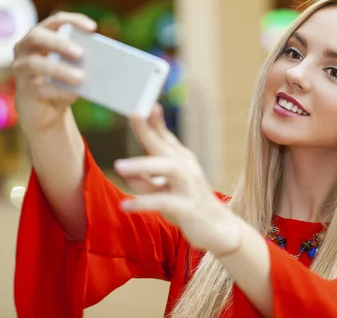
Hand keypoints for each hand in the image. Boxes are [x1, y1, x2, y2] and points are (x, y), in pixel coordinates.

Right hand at [12, 12, 96, 134]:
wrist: (46, 110)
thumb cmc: (62, 83)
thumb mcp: (74, 69)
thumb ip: (83, 62)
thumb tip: (100, 63)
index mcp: (41, 36)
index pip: (55, 21)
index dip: (73, 21)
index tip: (93, 28)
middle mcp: (25, 47)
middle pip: (37, 36)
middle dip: (59, 43)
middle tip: (81, 53)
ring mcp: (20, 68)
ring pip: (34, 63)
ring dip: (59, 69)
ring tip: (80, 77)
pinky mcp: (22, 89)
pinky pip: (38, 88)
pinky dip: (59, 90)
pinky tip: (73, 93)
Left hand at [115, 105, 241, 255]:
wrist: (217, 230)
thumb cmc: (187, 206)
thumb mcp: (163, 191)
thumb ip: (144, 180)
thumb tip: (126, 172)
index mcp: (181, 161)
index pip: (165, 137)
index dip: (155, 121)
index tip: (142, 107)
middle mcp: (187, 169)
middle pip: (165, 147)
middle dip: (149, 131)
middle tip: (134, 115)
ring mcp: (189, 187)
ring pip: (168, 169)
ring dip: (143, 165)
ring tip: (118, 166)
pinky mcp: (188, 208)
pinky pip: (164, 202)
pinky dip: (143, 203)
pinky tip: (125, 205)